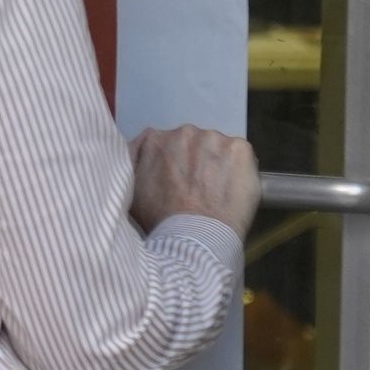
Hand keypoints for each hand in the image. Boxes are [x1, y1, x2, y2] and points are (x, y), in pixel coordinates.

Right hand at [130, 126, 259, 235]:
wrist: (195, 236)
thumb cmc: (160, 220)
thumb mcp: (129, 192)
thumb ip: (132, 168)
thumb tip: (134, 160)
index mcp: (153, 140)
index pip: (162, 145)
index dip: (169, 164)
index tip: (174, 181)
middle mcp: (182, 132)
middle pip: (190, 144)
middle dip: (192, 161)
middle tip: (194, 189)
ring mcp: (213, 138)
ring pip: (215, 148)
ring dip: (214, 164)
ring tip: (214, 192)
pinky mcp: (240, 148)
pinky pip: (240, 155)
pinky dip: (237, 169)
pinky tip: (231, 189)